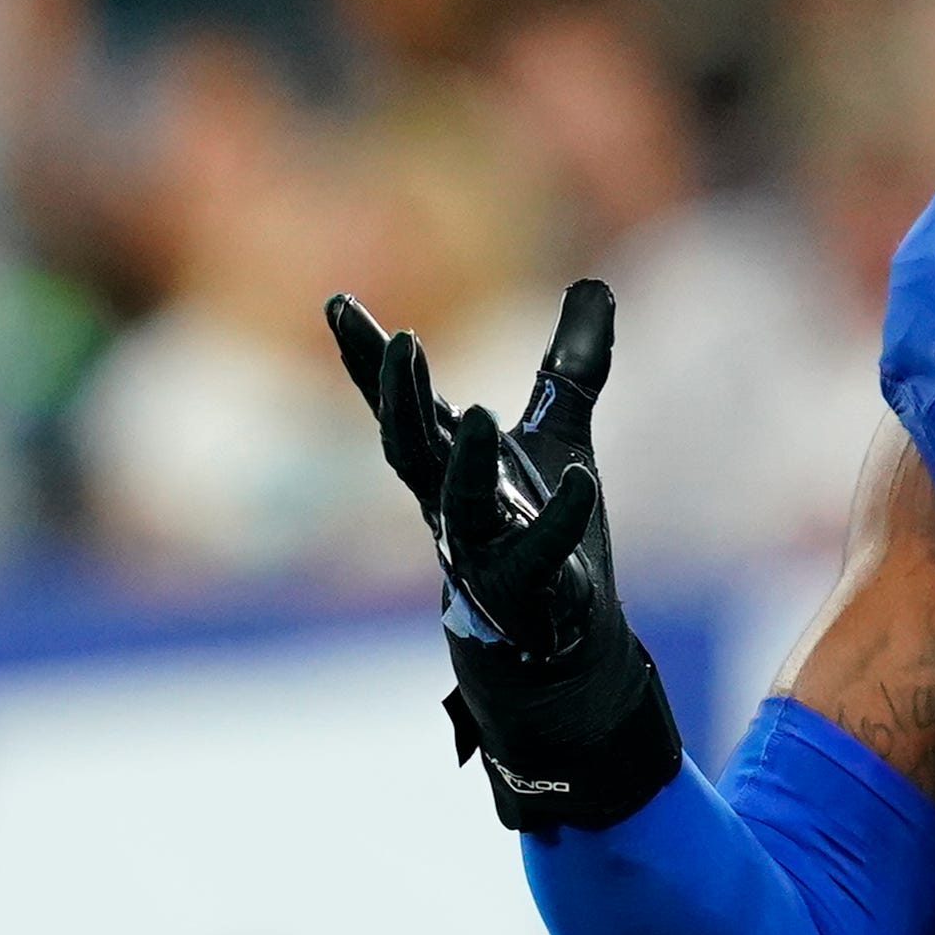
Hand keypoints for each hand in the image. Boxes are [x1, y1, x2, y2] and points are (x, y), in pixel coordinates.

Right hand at [326, 282, 681, 828]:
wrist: (560, 649)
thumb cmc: (544, 541)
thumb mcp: (559, 435)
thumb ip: (570, 366)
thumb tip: (595, 285)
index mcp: (449, 469)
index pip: (401, 407)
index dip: (370, 360)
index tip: (338, 302)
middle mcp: (452, 510)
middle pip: (409, 449)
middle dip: (400, 397)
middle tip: (401, 340)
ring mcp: (483, 556)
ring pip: (460, 508)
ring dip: (468, 463)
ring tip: (486, 412)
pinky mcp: (527, 595)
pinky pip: (538, 555)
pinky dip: (556, 518)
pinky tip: (574, 481)